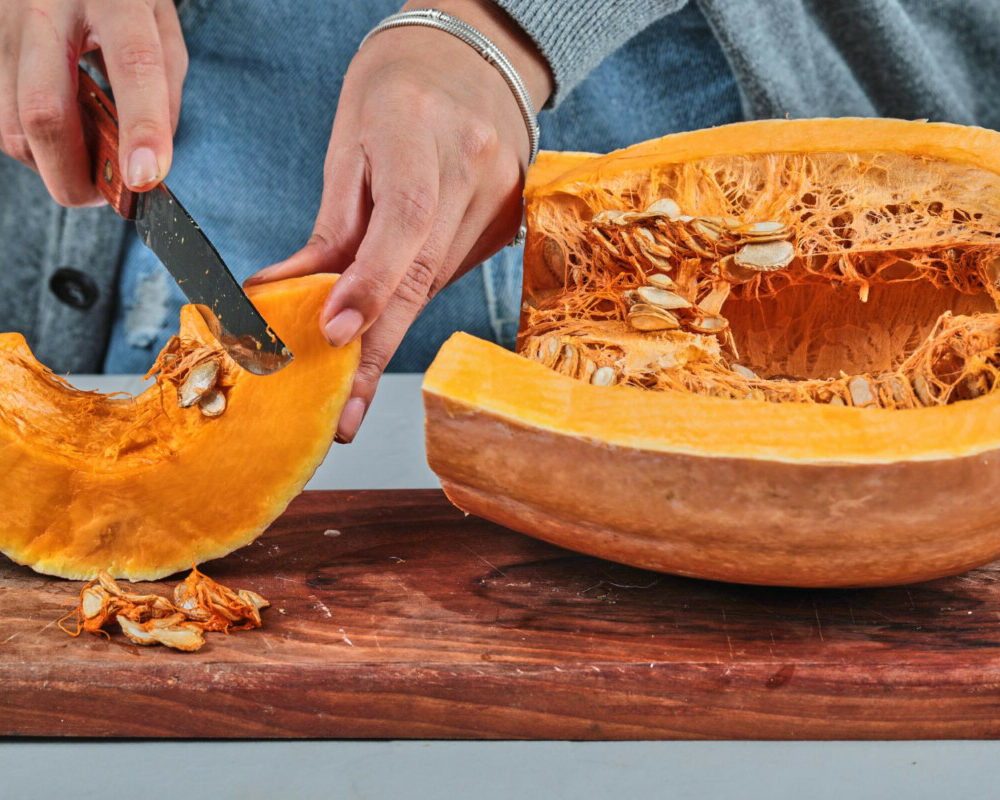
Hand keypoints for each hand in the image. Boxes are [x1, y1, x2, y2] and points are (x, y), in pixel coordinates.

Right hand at [0, 0, 186, 205]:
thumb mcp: (158, 20)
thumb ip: (164, 85)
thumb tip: (149, 157)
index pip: (132, 65)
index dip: (141, 128)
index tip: (146, 177)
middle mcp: (47, 8)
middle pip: (44, 110)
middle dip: (75, 173)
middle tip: (107, 196)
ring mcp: (3, 26)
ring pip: (13, 124)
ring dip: (54, 164)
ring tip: (90, 160)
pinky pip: (2, 117)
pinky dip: (36, 144)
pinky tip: (63, 135)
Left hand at [246, 0, 551, 442]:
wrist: (471, 57)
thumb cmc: (395, 90)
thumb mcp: (350, 145)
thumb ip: (330, 226)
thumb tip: (283, 294)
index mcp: (423, 135)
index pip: (404, 223)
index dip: (371, 285)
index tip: (335, 336)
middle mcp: (475, 168)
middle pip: (424, 273)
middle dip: (379, 348)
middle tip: (346, 413)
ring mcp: (502, 196)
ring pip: (438, 281)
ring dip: (392, 330)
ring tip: (352, 383)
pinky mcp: (510, 218)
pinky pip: (454, 270)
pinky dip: (417, 295)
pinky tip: (391, 311)